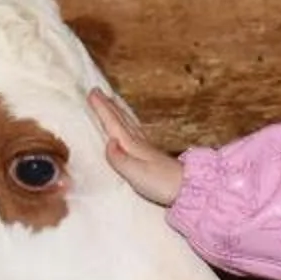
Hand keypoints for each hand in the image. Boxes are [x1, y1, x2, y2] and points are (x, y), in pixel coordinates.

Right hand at [88, 88, 186, 206]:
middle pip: (121, 120)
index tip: (92, 93)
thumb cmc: (160, 183)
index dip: (102, 109)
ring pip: (128, 123)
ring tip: (112, 100)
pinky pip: (135, 131)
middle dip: (108, 105)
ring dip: (119, 111)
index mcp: (132, 146)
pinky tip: (130, 124)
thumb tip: (109, 142)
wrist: (187, 189)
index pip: (114, 124)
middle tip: (98, 90)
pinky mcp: (151, 155)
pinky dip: (129, 123)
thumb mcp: (136, 173)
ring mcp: (146, 148)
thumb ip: (120, 159)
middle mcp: (138, 143)